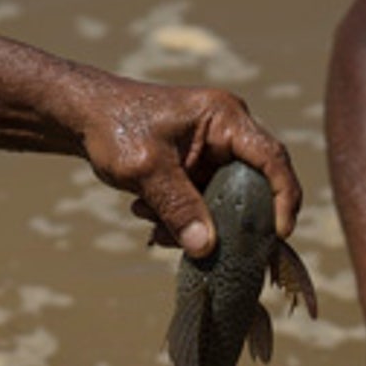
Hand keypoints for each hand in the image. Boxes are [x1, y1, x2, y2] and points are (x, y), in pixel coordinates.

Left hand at [78, 81, 300, 257]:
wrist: (82, 116)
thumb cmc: (114, 127)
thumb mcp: (145, 169)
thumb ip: (177, 208)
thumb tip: (206, 249)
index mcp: (224, 118)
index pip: (271, 158)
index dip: (283, 197)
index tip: (279, 234)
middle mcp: (226, 132)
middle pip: (251, 186)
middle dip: (225, 220)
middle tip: (207, 247)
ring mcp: (212, 151)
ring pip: (224, 201)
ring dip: (194, 222)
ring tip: (153, 224)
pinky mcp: (196, 168)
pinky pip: (203, 202)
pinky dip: (181, 218)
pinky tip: (148, 216)